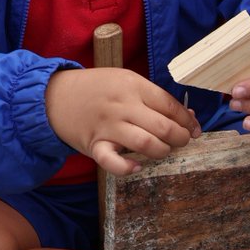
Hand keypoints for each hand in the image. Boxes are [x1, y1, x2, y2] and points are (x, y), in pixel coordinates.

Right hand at [45, 67, 200, 175]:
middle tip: (182, 142)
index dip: (187, 120)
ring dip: (162, 151)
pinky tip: (137, 167)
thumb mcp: (125, 82)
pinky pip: (113, 161)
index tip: (194, 129)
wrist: (55, 97)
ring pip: (146, 143)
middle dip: (180, 138)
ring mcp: (108, 126)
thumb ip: (154, 98)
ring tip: (163, 150)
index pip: (170, 105)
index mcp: (133, 85)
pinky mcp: (94, 145)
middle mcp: (122, 106)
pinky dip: (127, 167)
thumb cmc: (98, 89)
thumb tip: (189, 116)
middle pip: (163, 126)